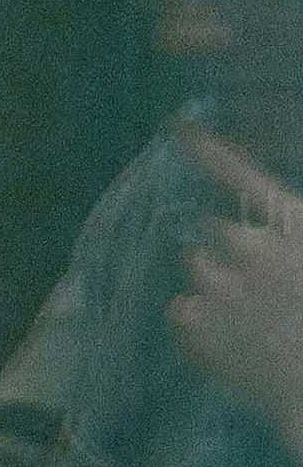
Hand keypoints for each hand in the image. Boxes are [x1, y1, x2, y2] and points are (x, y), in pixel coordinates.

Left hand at [173, 132, 302, 445]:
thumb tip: (261, 229)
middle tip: (261, 284)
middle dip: (231, 250)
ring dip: (216, 283)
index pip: (240, 175)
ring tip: (251, 316)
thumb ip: (290, 233)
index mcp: (293, 227)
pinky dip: (200, 321)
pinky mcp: (192, 323)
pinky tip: (234, 339)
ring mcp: (217, 286)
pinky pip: (182, 309)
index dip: (206, 149)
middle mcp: (250, 247)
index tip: (176, 127)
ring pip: (197, 268)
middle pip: (216, 231)